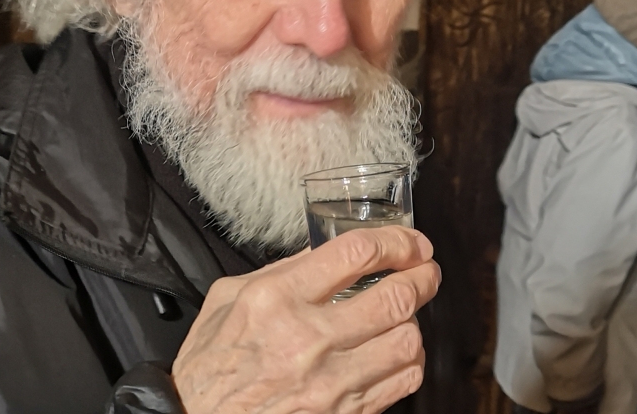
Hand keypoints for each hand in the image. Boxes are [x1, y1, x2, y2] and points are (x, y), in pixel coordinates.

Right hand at [171, 226, 440, 413]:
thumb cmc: (210, 362)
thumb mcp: (229, 297)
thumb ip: (280, 270)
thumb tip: (327, 249)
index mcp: (277, 298)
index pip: (357, 254)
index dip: (397, 241)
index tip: (410, 242)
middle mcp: (307, 338)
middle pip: (395, 296)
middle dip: (423, 276)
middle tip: (426, 270)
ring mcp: (328, 382)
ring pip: (407, 341)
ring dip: (414, 321)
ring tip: (406, 313)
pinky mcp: (343, 413)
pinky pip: (402, 382)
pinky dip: (410, 361)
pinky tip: (397, 350)